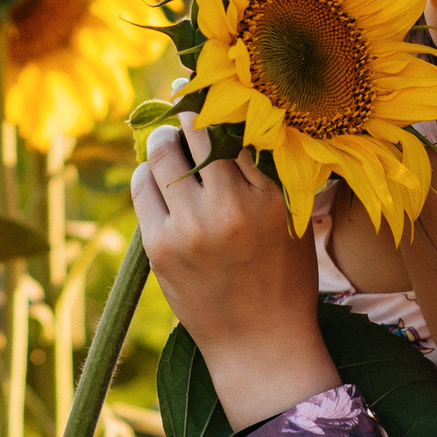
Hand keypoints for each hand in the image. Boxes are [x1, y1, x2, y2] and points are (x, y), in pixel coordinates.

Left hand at [129, 120, 339, 427]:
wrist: (259, 345)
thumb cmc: (283, 280)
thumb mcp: (294, 223)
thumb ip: (271, 177)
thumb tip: (239, 123)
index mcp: (273, 197)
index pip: (242, 128)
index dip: (225, 105)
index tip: (218, 91)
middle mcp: (232, 207)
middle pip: (200, 132)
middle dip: (192, 116)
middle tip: (188, 109)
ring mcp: (191, 228)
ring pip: (163, 153)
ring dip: (163, 138)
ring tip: (168, 138)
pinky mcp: (159, 247)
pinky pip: (142, 186)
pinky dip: (146, 172)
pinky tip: (155, 174)